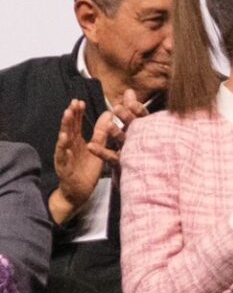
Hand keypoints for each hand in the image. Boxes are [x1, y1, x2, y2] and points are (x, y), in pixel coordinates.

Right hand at [48, 91, 147, 224]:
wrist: (78, 191)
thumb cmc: (86, 168)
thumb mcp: (97, 147)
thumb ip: (101, 131)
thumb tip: (109, 113)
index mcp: (76, 141)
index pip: (75, 124)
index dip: (77, 113)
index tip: (79, 101)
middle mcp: (69, 147)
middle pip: (68, 130)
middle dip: (69, 117)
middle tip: (72, 105)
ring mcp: (65, 158)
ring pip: (63, 143)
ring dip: (64, 130)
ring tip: (66, 119)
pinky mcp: (66, 170)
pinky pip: (64, 160)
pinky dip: (65, 152)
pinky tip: (66, 145)